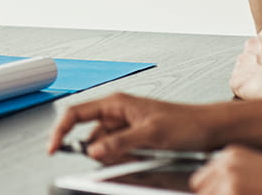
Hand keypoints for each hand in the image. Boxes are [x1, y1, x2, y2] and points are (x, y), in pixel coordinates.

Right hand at [47, 92, 220, 164]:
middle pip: (89, 135)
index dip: (60, 131)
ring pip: (104, 147)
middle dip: (97, 152)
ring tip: (141, 154)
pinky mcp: (134, 138)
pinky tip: (142, 158)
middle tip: (118, 157)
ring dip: (113, 157)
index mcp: (116, 103)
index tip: (53, 148)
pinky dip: (123, 159)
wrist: (208, 128)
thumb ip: (119, 142)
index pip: (75, 114)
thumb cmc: (185, 122)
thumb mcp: (150, 134)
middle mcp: (117, 112)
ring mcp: (125, 126)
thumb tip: (93, 150)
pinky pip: (118, 152)